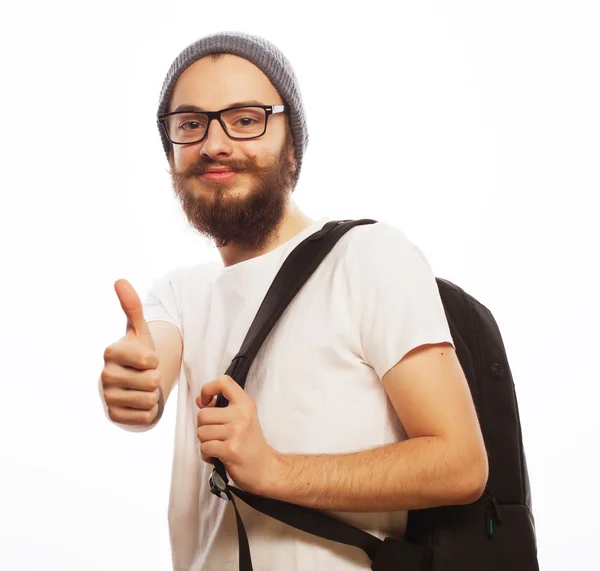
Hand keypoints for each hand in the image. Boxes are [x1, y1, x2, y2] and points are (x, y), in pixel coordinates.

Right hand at [101, 279, 161, 425]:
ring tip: (143, 387)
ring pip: (150, 400)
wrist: (131, 382)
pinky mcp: (114, 416)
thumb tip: (120, 280)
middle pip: (152, 381)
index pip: (150, 359)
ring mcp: (107, 397)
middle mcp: (105, 375)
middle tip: (145, 375)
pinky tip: (139, 401)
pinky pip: (146, 417)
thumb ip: (132, 307)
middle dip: (155, 378)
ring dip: (153, 394)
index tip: (146, 358)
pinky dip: (149, 410)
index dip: (155, 359)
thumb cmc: (138, 353)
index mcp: (111, 352)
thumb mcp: (140, 331)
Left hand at [196, 375, 282, 494]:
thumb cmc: (250, 443)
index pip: (224, 382)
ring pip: (201, 432)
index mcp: (245, 403)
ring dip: (205, 442)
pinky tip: (218, 456)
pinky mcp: (230, 449)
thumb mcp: (241, 419)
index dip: (208, 388)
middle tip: (216, 435)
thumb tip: (199, 400)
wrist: (265, 468)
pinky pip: (204, 447)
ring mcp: (236, 432)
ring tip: (219, 446)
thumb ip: (220, 407)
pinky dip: (207, 455)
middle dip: (203, 427)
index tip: (206, 401)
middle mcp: (241, 415)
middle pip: (203, 414)